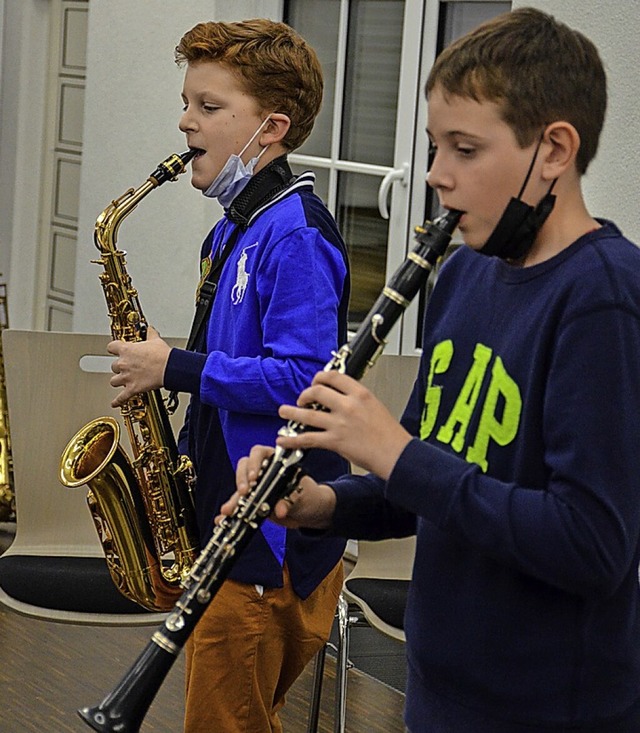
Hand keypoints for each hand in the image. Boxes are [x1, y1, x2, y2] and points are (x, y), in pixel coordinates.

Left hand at [108, 326, 170, 407]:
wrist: (169, 368)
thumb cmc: (162, 355)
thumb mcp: (155, 340)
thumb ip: (150, 334)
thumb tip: (150, 330)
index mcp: (127, 350)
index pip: (111, 347)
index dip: (114, 349)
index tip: (115, 349)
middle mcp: (123, 364)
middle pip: (113, 366)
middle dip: (120, 367)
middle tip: (127, 367)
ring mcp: (126, 377)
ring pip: (114, 381)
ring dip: (118, 381)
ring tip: (123, 381)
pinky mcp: (132, 388)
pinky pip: (121, 397)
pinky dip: (118, 401)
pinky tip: (115, 403)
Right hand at [217, 444, 335, 528]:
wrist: (308, 512)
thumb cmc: (307, 496)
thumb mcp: (301, 497)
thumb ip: (290, 502)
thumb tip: (280, 510)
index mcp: (276, 461)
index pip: (259, 453)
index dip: (254, 463)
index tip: (254, 477)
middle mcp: (263, 470)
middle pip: (245, 466)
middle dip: (242, 479)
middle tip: (244, 492)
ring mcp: (256, 485)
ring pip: (240, 486)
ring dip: (233, 498)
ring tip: (229, 509)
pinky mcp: (252, 501)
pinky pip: (238, 504)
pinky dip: (231, 510)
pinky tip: (222, 518)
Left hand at [276, 370, 411, 480]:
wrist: (396, 455)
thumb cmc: (390, 434)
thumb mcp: (376, 406)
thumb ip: (357, 400)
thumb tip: (341, 398)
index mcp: (360, 394)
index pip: (334, 377)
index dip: (320, 377)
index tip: (316, 381)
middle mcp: (348, 406)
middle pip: (317, 391)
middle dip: (305, 394)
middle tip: (302, 398)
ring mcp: (340, 424)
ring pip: (307, 413)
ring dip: (292, 412)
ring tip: (283, 411)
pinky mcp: (335, 441)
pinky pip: (308, 438)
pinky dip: (293, 439)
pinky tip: (284, 440)